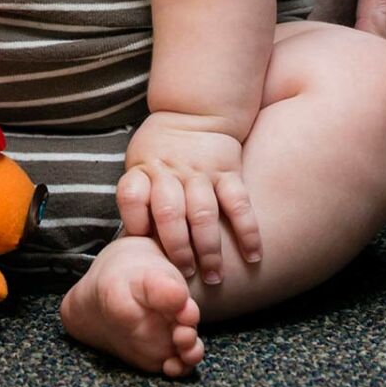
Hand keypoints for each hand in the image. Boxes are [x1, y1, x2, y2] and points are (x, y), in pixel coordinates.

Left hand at [120, 111, 257, 284]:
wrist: (195, 110)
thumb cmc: (161, 148)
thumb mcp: (138, 161)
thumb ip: (137, 194)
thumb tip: (135, 240)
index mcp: (144, 170)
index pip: (132, 196)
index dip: (134, 220)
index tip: (140, 241)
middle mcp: (172, 174)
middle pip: (170, 214)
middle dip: (177, 249)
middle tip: (184, 273)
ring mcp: (201, 174)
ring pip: (204, 214)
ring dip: (209, 249)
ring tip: (214, 276)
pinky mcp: (229, 172)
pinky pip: (239, 204)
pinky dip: (248, 231)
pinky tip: (253, 256)